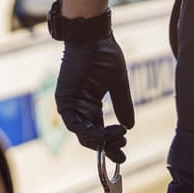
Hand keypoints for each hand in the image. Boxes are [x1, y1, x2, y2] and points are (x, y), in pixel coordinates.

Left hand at [54, 33, 134, 162]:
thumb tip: (130, 126)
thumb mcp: (119, 85)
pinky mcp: (64, 100)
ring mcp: (69, 105)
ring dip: (100, 141)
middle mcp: (78, 107)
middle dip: (106, 147)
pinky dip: (89, 131)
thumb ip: (123, 105)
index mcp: (89, 104)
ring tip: (119, 139)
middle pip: (89, 137)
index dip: (110, 145)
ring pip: (81, 134)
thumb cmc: (105, 54)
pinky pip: (74, 124)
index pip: (98, 132)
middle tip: (122, 151)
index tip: (122, 156)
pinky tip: (106, 133)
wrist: (94, 36)